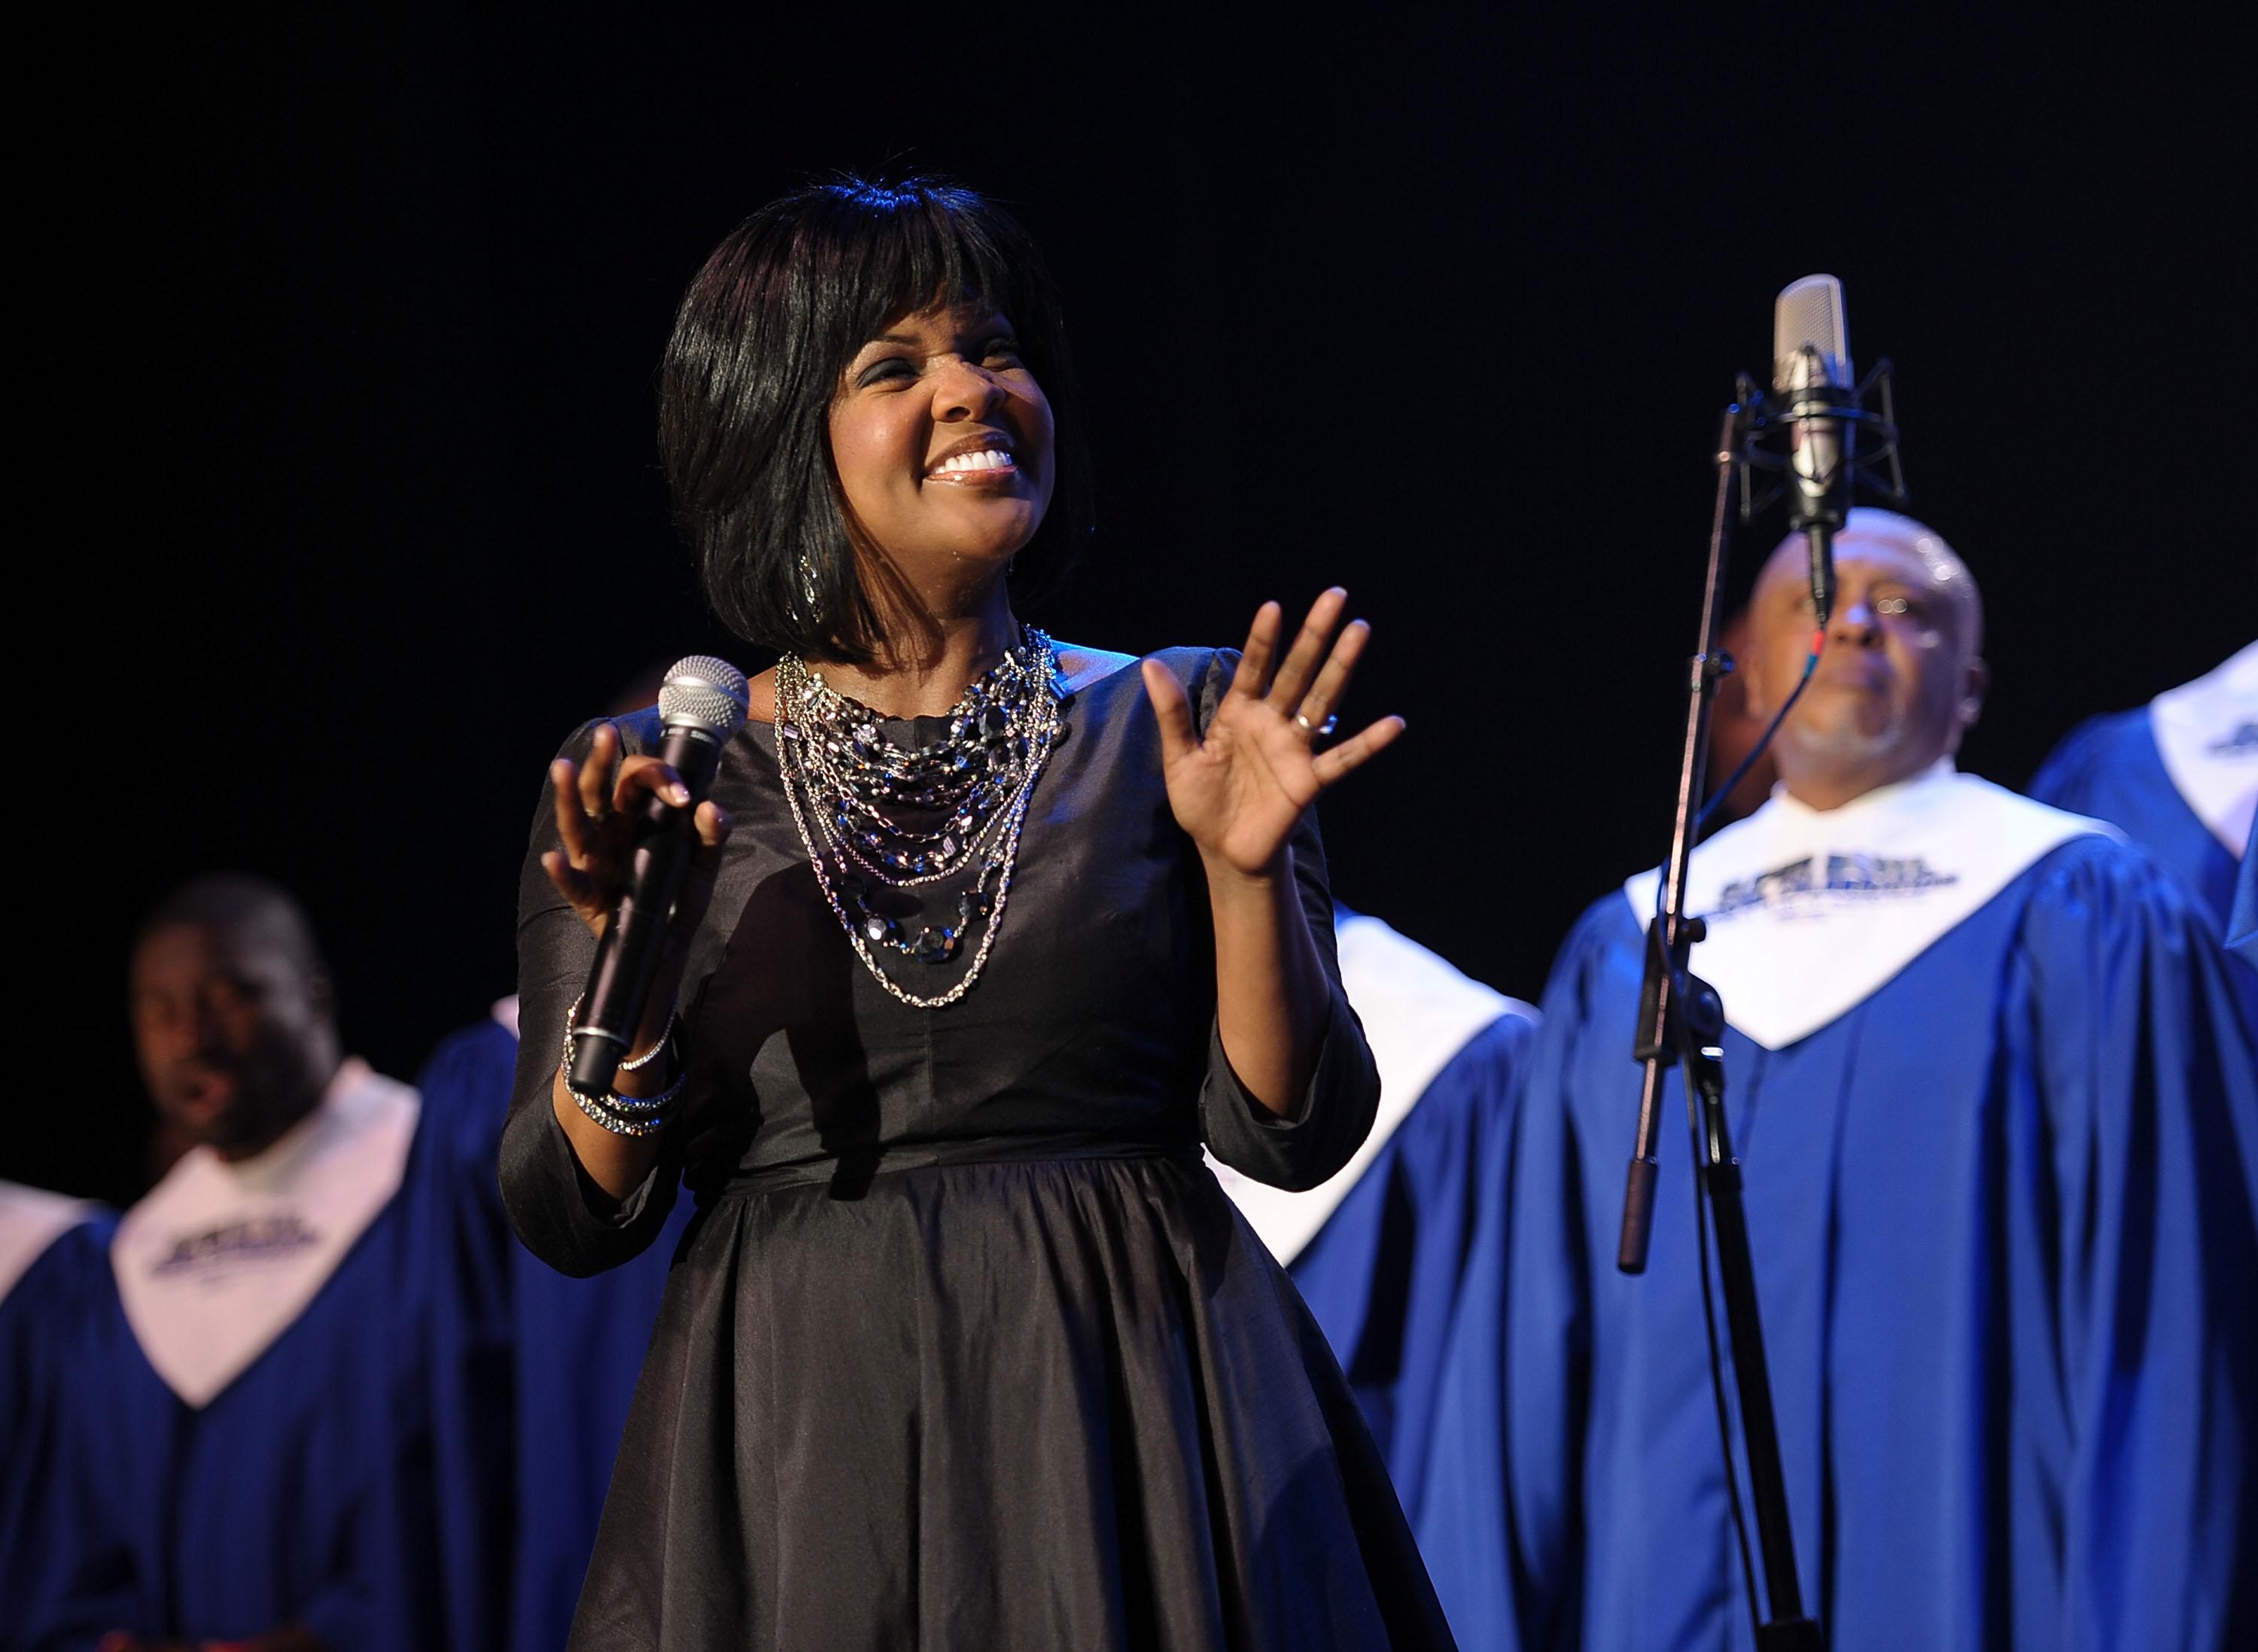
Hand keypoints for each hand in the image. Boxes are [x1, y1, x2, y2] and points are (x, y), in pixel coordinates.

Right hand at [541, 720, 733, 944]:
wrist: (669, 945)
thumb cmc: (678, 894)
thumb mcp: (703, 863)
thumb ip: (712, 834)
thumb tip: (709, 806)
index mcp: (634, 818)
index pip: (636, 781)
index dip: (657, 776)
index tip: (682, 793)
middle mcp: (609, 834)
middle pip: (599, 790)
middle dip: (601, 762)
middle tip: (606, 733)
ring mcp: (596, 864)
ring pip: (577, 826)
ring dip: (568, 797)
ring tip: (562, 767)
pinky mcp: (589, 899)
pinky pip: (573, 884)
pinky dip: (562, 872)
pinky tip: (553, 858)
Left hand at [1141, 588, 1403, 881]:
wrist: (1221, 851)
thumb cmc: (1201, 803)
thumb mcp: (1179, 757)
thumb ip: (1172, 713)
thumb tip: (1151, 664)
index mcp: (1239, 713)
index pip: (1255, 667)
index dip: (1264, 639)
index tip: (1273, 606)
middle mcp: (1272, 723)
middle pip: (1297, 671)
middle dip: (1315, 635)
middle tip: (1336, 595)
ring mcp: (1294, 750)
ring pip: (1321, 701)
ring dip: (1341, 667)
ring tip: (1360, 631)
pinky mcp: (1309, 781)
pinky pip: (1342, 759)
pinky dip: (1368, 743)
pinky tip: (1393, 724)